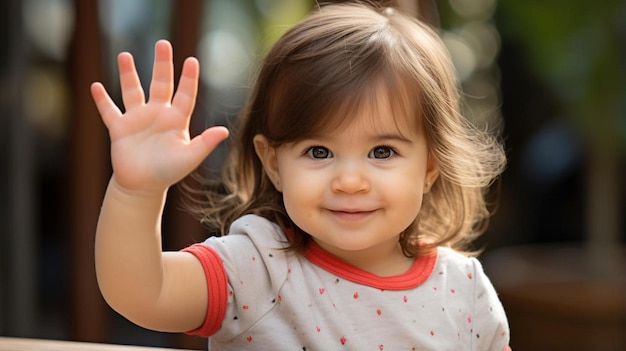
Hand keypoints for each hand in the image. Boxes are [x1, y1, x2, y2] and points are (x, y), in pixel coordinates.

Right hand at [91, 40, 228, 193]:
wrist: (143, 187)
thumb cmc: (168, 172)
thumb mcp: (189, 158)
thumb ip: (205, 143)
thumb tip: (224, 131)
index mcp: (176, 120)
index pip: (185, 95)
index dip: (188, 79)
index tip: (192, 60)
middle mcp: (157, 114)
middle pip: (160, 83)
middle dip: (162, 64)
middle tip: (162, 44)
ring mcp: (137, 119)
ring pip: (133, 91)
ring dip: (128, 74)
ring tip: (125, 55)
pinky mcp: (119, 128)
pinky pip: (109, 111)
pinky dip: (102, 100)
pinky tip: (95, 86)